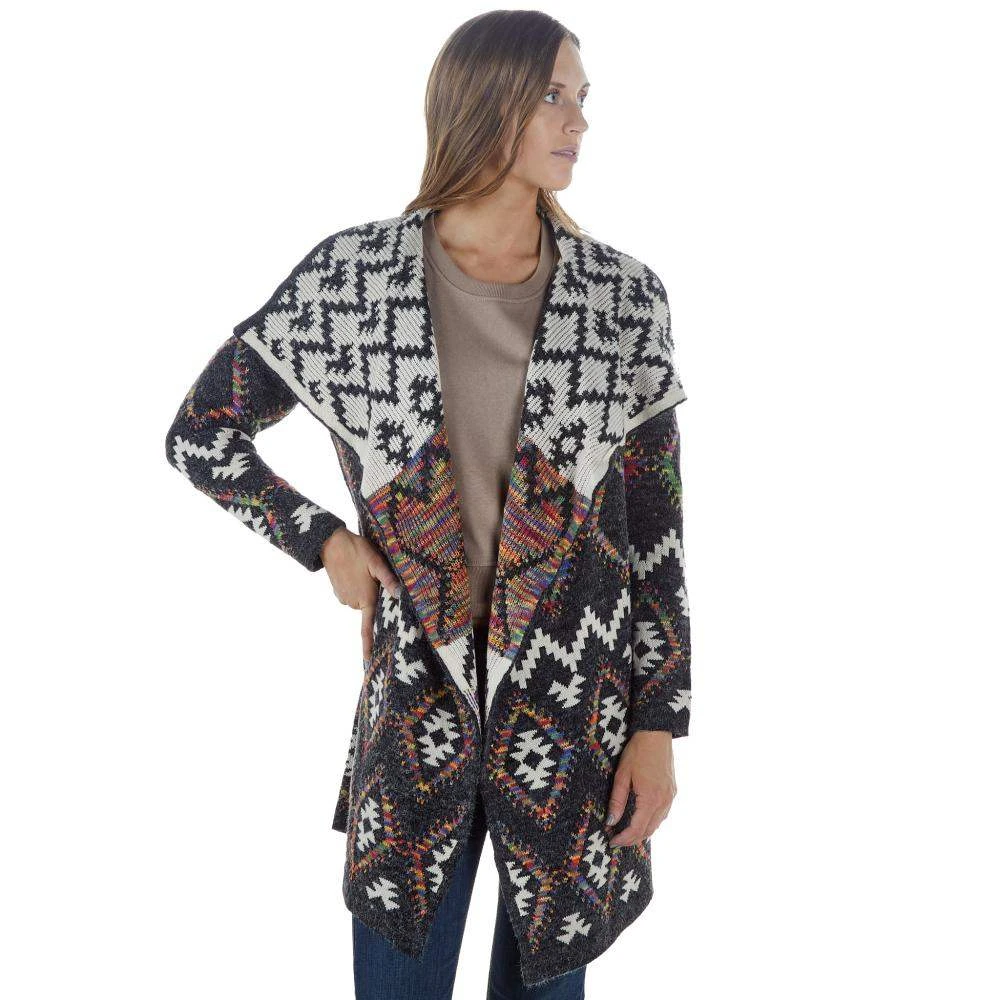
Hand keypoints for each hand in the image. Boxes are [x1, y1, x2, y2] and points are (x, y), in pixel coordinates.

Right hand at [320, 527, 401, 662]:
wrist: (330, 543)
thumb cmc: (357, 551)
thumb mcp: (377, 563)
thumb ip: (388, 580)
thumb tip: (399, 594)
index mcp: (365, 599)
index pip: (367, 627)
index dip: (368, 644)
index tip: (368, 661)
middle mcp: (353, 602)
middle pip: (370, 608)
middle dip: (375, 597)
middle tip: (376, 577)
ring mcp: (344, 598)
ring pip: (361, 600)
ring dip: (365, 590)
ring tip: (364, 571)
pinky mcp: (338, 592)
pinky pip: (352, 594)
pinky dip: (357, 586)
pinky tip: (356, 571)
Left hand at [604, 730, 676, 846]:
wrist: (656, 735)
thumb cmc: (637, 752)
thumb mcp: (622, 775)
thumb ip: (617, 800)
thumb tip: (611, 821)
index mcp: (650, 799)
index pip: (637, 829)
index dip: (624, 838)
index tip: (612, 842)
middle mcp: (664, 801)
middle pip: (648, 830)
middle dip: (632, 839)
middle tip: (617, 840)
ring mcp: (670, 797)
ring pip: (657, 824)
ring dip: (642, 832)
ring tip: (627, 833)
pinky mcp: (672, 792)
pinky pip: (662, 814)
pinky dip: (651, 822)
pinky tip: (641, 820)